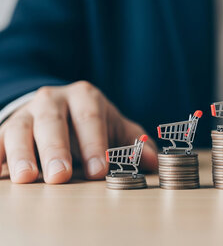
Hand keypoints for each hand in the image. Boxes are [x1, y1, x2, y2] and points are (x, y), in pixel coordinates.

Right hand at [0, 81, 157, 183]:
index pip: (90, 118)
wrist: (59, 107)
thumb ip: (135, 143)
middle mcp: (52, 99)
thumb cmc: (92, 122)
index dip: (95, 144)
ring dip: (21, 153)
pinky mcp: (6, 127)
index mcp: (84, 96)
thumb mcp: (116, 127)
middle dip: (56, 149)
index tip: (99, 170)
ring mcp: (26, 112)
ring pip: (19, 129)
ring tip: (27, 178)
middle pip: (52, 122)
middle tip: (60, 177)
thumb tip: (154, 162)